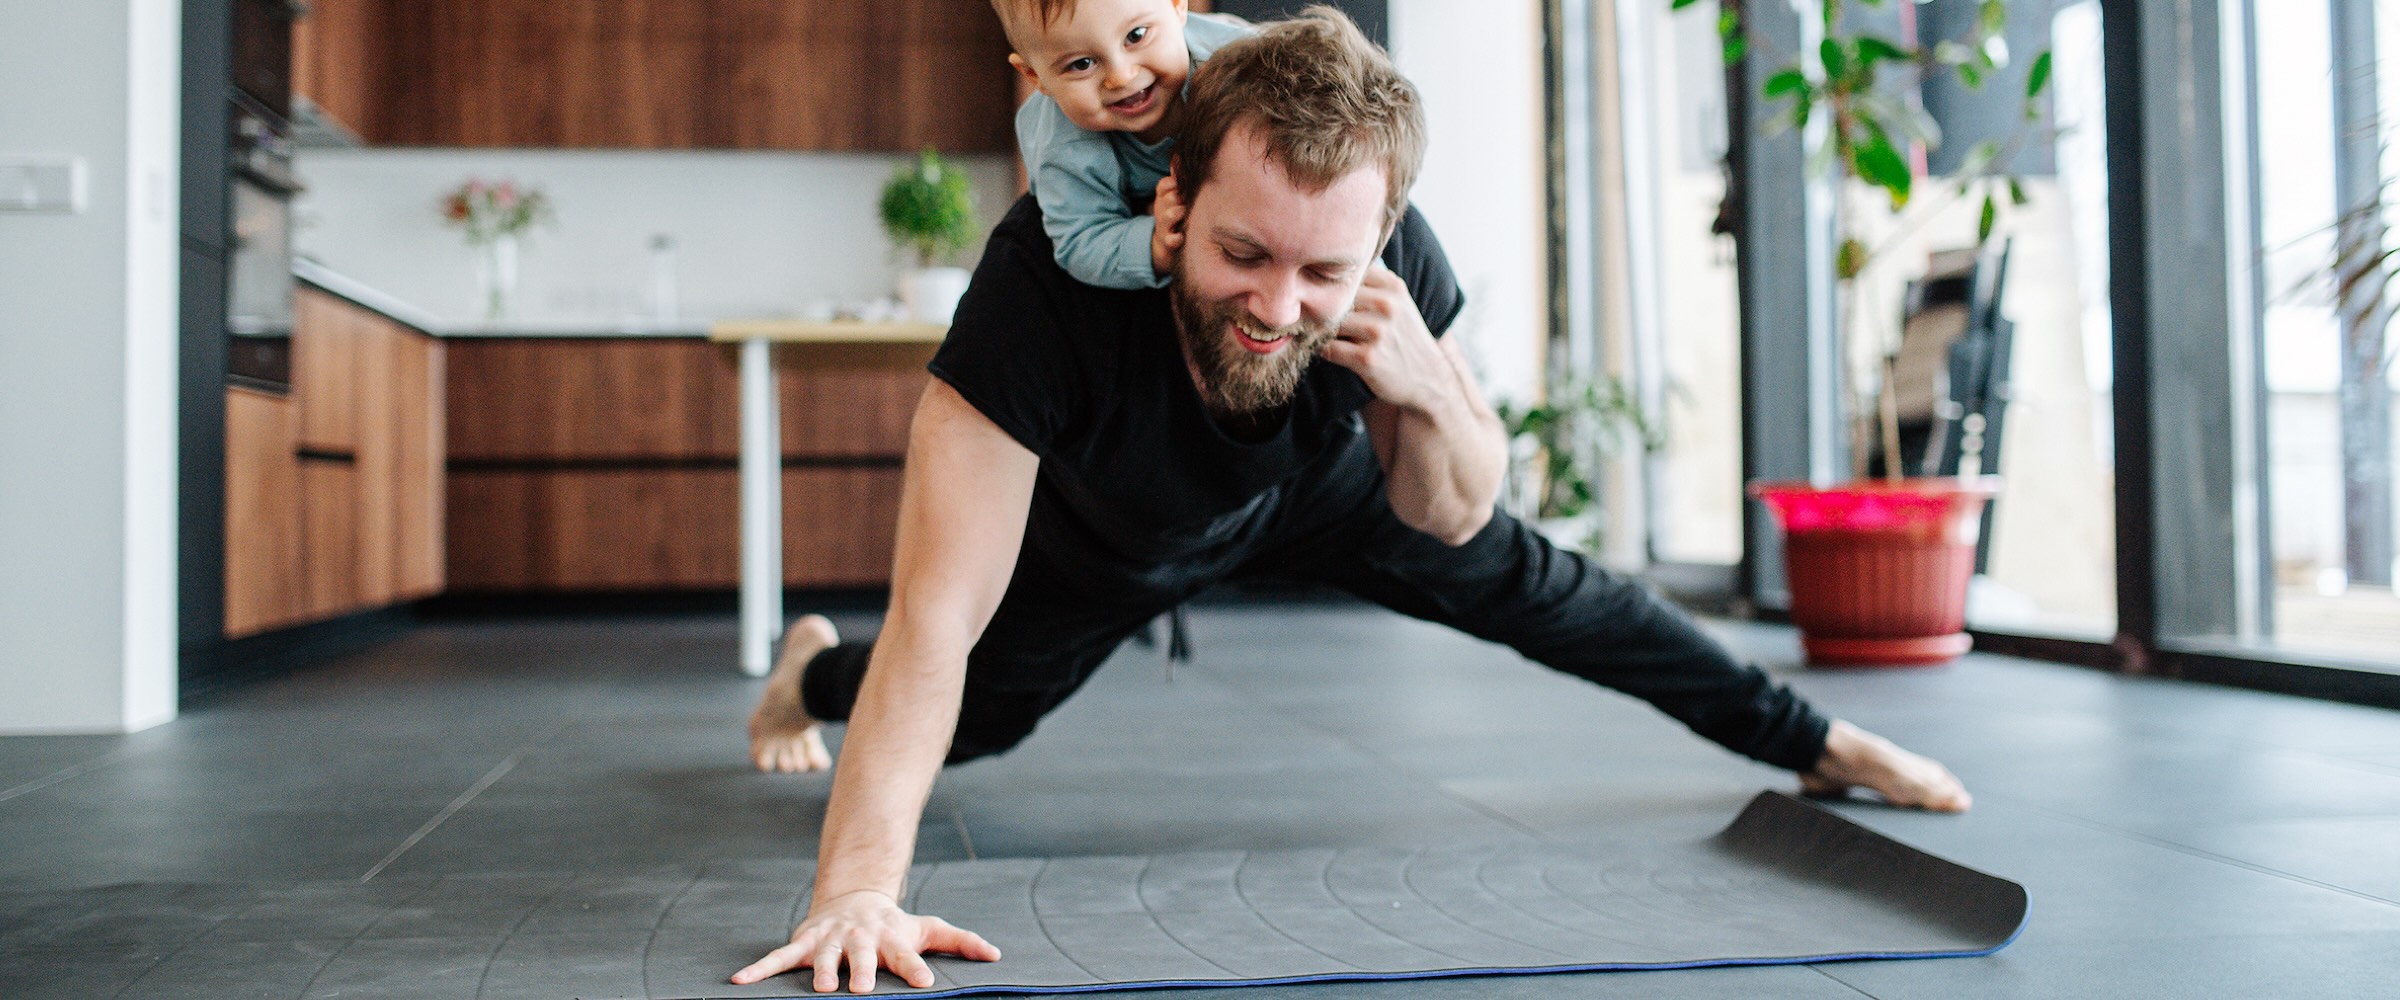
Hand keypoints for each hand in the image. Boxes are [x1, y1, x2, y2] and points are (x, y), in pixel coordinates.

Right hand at [729, 889, 1001, 993]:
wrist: (854, 899)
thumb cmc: (894, 925)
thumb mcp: (926, 928)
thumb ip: (960, 941)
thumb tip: (996, 955)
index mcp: (891, 939)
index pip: (906, 955)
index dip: (915, 968)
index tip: (925, 983)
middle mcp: (860, 939)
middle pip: (861, 956)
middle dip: (860, 970)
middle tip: (860, 988)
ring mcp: (830, 940)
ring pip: (823, 957)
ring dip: (821, 971)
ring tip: (821, 988)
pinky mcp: (804, 942)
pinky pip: (778, 957)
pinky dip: (759, 969)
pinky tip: (740, 982)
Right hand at [1150, 174, 1187, 276]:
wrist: (1162, 247)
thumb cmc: (1174, 218)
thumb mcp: (1174, 199)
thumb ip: (1179, 181)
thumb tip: (1179, 156)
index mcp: (1164, 198)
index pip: (1164, 185)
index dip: (1173, 183)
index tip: (1181, 185)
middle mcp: (1162, 211)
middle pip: (1168, 197)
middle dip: (1177, 196)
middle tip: (1186, 199)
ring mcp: (1165, 227)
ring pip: (1169, 215)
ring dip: (1176, 213)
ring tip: (1184, 213)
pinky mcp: (1168, 243)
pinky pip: (1171, 240)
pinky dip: (1175, 238)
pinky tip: (1180, 237)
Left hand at [1319, 262, 1451, 410]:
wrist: (1428, 379)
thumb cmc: (1403, 338)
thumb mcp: (1398, 302)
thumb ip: (1369, 284)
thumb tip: (1325, 272)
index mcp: (1392, 286)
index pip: (1345, 275)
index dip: (1330, 286)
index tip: (1325, 297)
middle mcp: (1386, 305)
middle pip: (1333, 298)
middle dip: (1321, 309)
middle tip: (1316, 319)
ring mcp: (1377, 332)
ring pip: (1328, 322)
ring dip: (1320, 330)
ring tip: (1325, 335)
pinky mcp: (1367, 358)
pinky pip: (1328, 348)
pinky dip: (1323, 350)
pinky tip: (1332, 351)